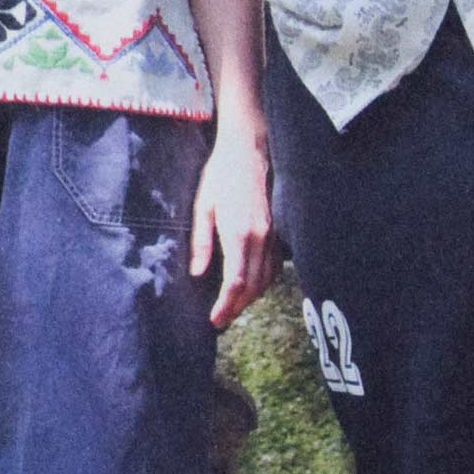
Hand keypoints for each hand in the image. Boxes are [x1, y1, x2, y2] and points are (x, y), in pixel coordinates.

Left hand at [185, 121, 278, 326]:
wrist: (248, 151)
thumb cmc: (220, 176)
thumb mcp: (202, 207)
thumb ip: (201, 243)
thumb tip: (197, 274)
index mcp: (239, 234)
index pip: (236, 282)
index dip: (227, 305)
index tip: (215, 320)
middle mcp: (260, 238)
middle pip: (253, 286)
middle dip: (237, 307)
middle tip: (221, 321)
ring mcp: (272, 235)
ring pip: (266, 279)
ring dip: (250, 298)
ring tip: (232, 309)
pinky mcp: (276, 231)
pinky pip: (273, 266)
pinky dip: (262, 283)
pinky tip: (250, 287)